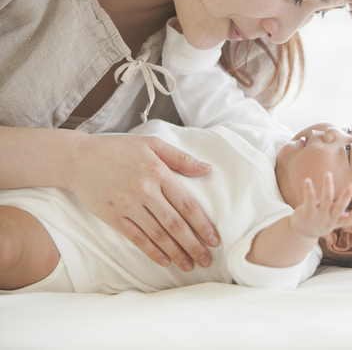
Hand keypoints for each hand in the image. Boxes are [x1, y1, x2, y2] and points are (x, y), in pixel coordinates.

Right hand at [67, 133, 219, 271]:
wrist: (78, 158)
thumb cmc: (118, 149)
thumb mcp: (152, 145)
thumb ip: (181, 158)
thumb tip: (207, 169)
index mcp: (158, 173)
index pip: (187, 205)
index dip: (203, 225)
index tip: (215, 239)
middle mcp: (145, 191)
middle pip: (175, 224)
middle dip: (194, 245)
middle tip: (207, 260)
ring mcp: (128, 206)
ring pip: (158, 235)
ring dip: (176, 253)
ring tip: (190, 265)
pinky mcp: (113, 217)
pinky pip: (137, 238)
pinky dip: (152, 252)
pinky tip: (165, 261)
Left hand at [289, 172, 351, 239]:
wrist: (300, 233)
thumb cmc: (319, 224)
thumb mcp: (331, 223)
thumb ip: (341, 218)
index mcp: (336, 220)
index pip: (348, 220)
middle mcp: (328, 219)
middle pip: (339, 207)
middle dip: (346, 196)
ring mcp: (317, 216)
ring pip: (325, 198)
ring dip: (327, 185)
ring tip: (328, 173)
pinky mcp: (306, 211)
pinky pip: (309, 198)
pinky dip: (309, 189)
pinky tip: (307, 180)